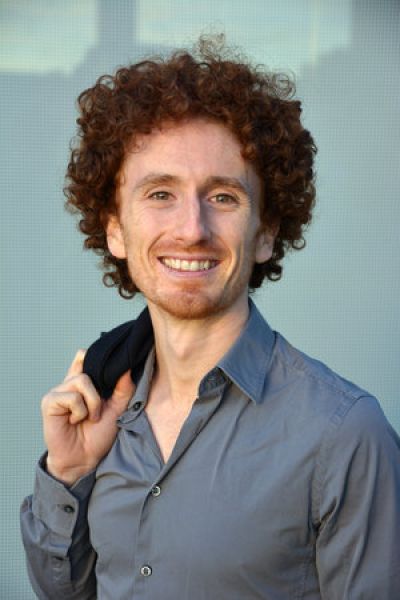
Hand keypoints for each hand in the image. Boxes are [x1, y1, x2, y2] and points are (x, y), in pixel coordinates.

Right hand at [41, 350, 134, 484]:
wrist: (84, 460)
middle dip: (101, 390)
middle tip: (99, 411)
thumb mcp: (117, 409)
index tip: (111, 367)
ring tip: (90, 418)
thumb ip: (123, 389)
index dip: (95, 356)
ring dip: (93, 403)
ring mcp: (58, 391)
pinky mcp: (50, 402)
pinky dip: (80, 411)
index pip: (84, 356)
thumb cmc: (98, 436)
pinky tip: (76, 421)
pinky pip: (72, 397)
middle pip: (87, 364)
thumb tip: (128, 368)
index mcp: (83, 383)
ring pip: (82, 380)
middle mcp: (69, 384)